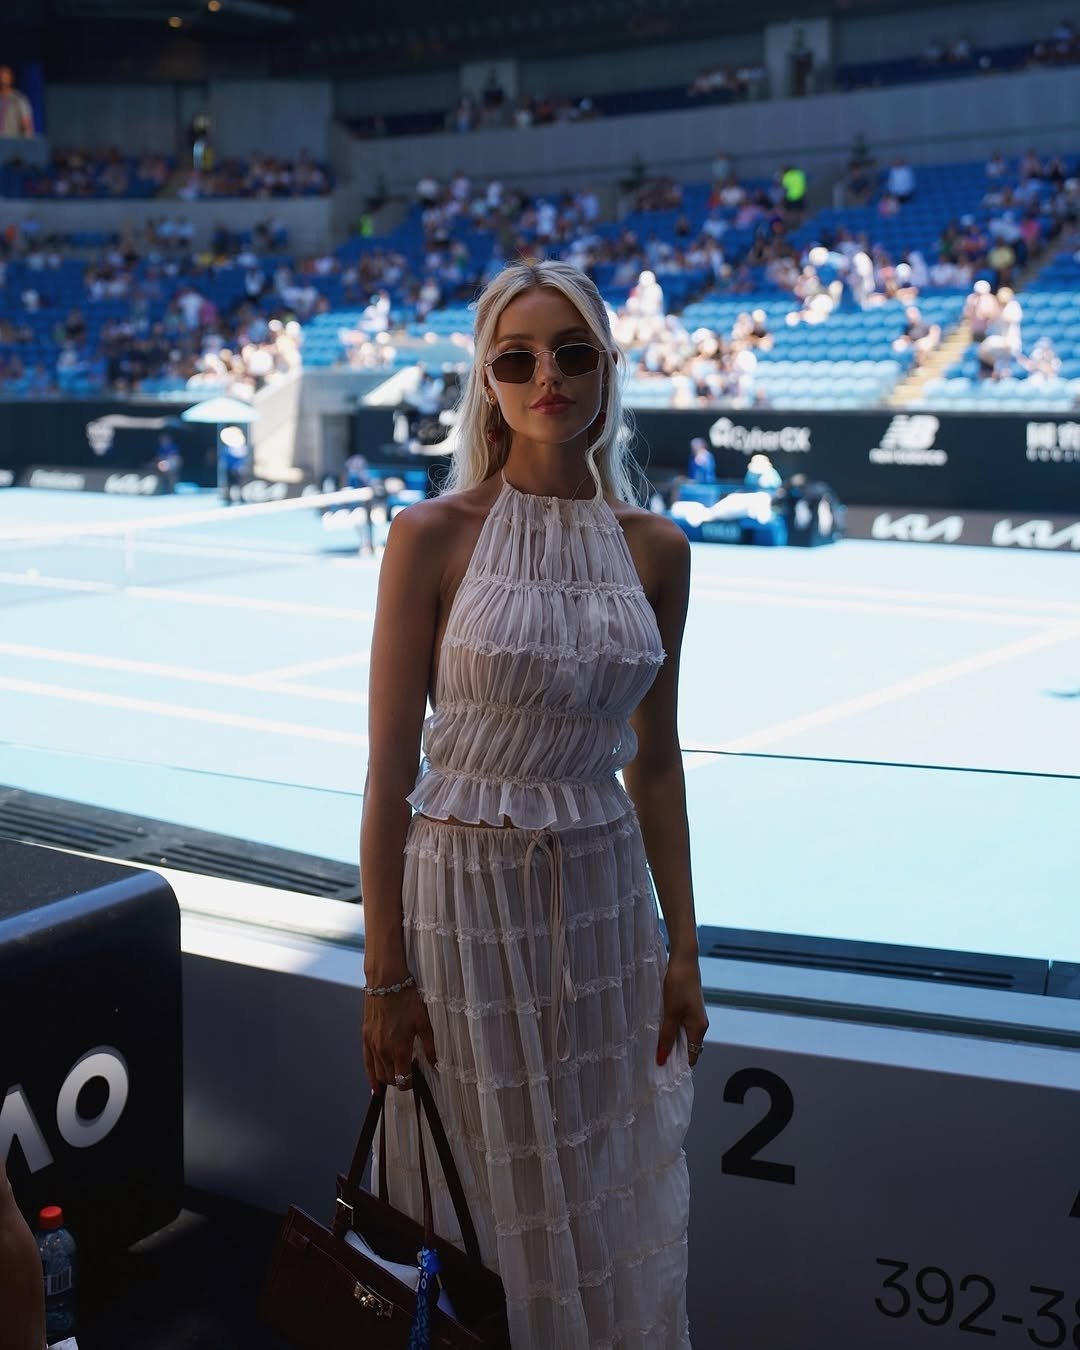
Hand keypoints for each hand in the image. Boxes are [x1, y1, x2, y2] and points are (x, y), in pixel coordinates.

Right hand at [363, 985, 437, 1090]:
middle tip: (409, 1072)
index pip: (403, 1080)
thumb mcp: (424, 1022)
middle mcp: (383, 1052)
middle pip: (390, 1079)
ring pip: (378, 1074)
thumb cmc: (407, 999)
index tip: (417, 1078)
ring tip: (396, 1077)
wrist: (386, 982)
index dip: (411, 1083)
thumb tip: (435, 1063)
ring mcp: (372, 1046)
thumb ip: (429, 1046)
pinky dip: (371, 1077)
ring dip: (388, 1079)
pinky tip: (375, 1087)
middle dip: (400, 1081)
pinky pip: (366, 1063)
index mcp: (399, 1050)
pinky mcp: (365, 1038)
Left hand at [656, 954, 707, 1068]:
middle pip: (688, 1048)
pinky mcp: (688, 1008)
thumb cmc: (679, 985)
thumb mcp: (670, 1012)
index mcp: (699, 1028)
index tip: (662, 1071)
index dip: (678, 1065)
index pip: (692, 1057)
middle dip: (673, 1055)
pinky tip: (658, 1029)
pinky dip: (670, 1030)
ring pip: (683, 1037)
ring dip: (670, 1041)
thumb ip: (666, 1036)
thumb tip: (662, 1059)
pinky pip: (680, 1026)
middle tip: (653, 1060)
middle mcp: (700, 1024)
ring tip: (653, 1046)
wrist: (684, 960)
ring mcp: (694, 1016)